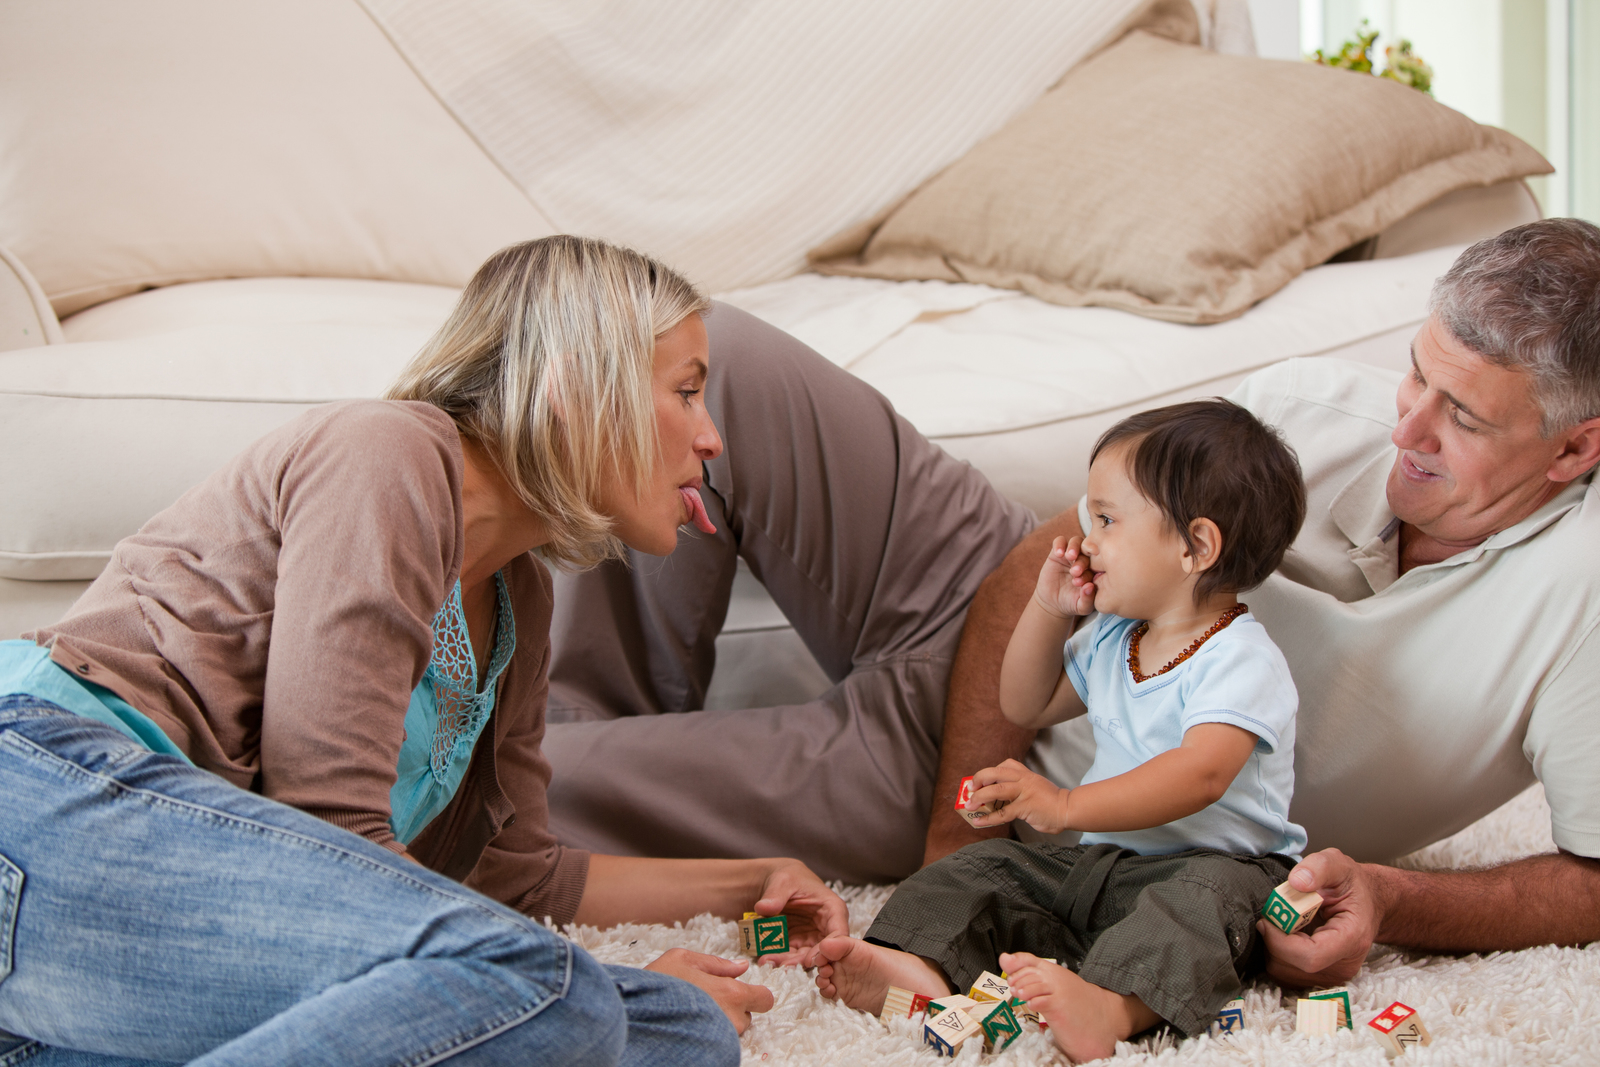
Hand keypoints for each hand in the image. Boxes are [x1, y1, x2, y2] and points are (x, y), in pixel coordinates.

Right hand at [645, 948, 774, 1034]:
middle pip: (747, 1017)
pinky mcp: (710, 1052)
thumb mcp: (682, 959)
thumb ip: (716, 963)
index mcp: (732, 993)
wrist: (633, 1017)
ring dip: (720, 1024)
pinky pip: (718, 1043)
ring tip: (693, 1014)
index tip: (741, 992)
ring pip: (731, 1031)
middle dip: (732, 1009)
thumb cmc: (657, 985)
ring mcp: (721, 1040)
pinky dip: (709, 1036)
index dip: (756, 994)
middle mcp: (731, 1021)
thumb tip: (741, 966)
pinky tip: (689, 1027)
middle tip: (706, 1001)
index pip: (765, 999)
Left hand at [749, 858, 850, 963]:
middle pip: (822, 951)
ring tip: (768, 961)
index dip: (828, 950)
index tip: (810, 959)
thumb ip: (775, 895)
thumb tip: (763, 907)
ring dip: (788, 963)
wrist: (777, 883)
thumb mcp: (783, 881)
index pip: (838, 933)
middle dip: (802, 961)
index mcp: (833, 909)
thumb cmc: (788, 877)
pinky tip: (765, 959)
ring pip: (805, 957)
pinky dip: (779, 959)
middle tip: (784, 965)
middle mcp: (826, 928)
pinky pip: (791, 956)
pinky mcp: (798, 945)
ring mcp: (812, 938)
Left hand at [967, 758, 1070, 834]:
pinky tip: (979, 822)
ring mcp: (1024, 793)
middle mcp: (1024, 780)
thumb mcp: (1036, 786)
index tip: (980, 780)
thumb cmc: (1051, 801)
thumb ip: (1020, 787)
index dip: (990, 772)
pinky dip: (988, 818)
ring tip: (969, 806)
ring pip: (996, 790)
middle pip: (995, 773)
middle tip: (969, 790)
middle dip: (979, 779)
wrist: (1068, 809)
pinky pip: (1002, 813)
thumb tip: (997, 798)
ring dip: (979, 798)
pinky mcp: (1025, 808)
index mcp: (1026, 774)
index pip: (1005, 765)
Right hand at [1034, 536, 1095, 618]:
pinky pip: (1060, 541)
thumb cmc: (1072, 603)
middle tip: (1075, 572)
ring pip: (1076, 542)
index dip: (1094, 569)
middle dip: (1082, 561)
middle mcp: (1085, 560)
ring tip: (1070, 556)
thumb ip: (1087, 599)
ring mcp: (1071, 555)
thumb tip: (1090, 586)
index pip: (1099, 563)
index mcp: (1095, 570)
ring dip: (1074, 547)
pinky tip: (1058, 553)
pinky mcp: (1057, 553)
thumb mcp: (1082, 606)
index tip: (1085, 582)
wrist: (1053, 602)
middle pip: (1088, 551)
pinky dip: (1059, 544)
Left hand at [1256, 848, 1381, 986]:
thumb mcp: (1338, 864)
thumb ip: (1318, 867)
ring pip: (1284, 973)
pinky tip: (1286, 934)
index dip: (1280, 940)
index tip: (1267, 919)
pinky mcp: (1321, 978)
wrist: (1369, 903)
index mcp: (1351, 938)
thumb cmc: (1352, 885)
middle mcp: (1344, 964)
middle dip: (1273, 940)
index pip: (1310, 956)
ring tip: (1283, 923)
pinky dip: (1277, 955)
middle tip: (1273, 915)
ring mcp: (1333, 975)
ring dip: (1273, 947)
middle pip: (1292, 966)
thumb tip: (1296, 882)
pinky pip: (1286, 975)